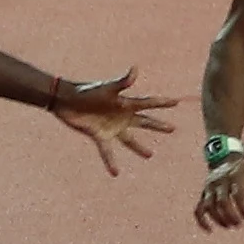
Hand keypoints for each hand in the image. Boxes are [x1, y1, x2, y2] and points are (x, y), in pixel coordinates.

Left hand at [51, 69, 176, 175]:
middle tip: (172, 128)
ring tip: (150, 155)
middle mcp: (121, 116)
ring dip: (139, 148)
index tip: (176, 102)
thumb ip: (122, 82)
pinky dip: (111, 162)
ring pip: (129, 140)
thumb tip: (135, 70)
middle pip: (144, 122)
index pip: (148, 104)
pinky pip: (107, 151)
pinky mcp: (99, 136)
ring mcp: (112, 127)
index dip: (162, 103)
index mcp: (126, 103)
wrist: (66, 99)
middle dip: (158, 125)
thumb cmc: (86, 91)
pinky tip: (116, 173)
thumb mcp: (106, 88)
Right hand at [195, 152, 243, 229]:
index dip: (242, 207)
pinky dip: (202, 220)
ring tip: (229, 226)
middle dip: (229, 215)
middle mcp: (219, 183)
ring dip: (218, 219)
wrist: (224, 159)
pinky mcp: (203, 194)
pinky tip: (209, 230)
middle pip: (221, 202)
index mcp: (233, 177)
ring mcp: (209, 189)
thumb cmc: (242, 169)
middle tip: (238, 224)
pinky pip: (199, 209)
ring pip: (209, 206)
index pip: (237, 194)